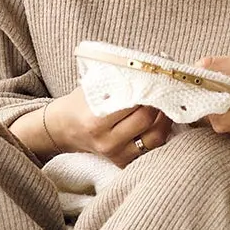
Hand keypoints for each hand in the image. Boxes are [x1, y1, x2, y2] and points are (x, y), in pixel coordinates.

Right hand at [10, 86, 171, 166]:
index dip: (149, 89)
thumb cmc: (80, 103)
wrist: (64, 129)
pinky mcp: (123, 162)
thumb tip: (150, 67)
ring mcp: (116, 154)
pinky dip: (159, 132)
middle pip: (147, 120)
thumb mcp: (94, 86)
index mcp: (96, 121)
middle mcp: (107, 141)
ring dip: (165, 118)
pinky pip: (151, 148)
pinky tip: (160, 119)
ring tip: (166, 103)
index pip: (134, 103)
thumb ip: (119, 79)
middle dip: (159, 102)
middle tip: (165, 88)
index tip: (158, 78)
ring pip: (155, 137)